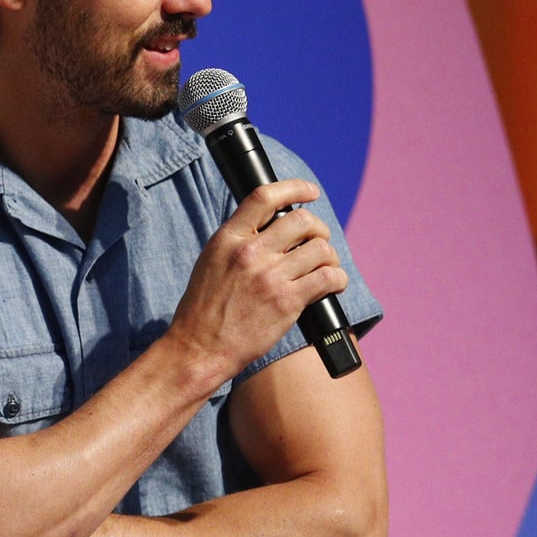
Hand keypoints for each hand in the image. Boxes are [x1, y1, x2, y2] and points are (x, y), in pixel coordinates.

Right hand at [166, 179, 346, 384]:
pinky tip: (332, 284)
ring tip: (324, 267)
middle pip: (302, 220)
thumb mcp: (211, 262)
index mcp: (228, 239)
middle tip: (317, 241)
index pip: (265, 197)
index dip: (294, 188)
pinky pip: (328, 277)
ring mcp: (269, 276)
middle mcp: (250, 252)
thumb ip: (238, 241)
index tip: (310, 192)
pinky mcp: (287, 301)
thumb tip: (271, 226)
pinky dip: (337, 279)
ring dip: (329, 257)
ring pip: (320, 248)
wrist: (199, 348)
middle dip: (318, 229)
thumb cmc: (203, 309)